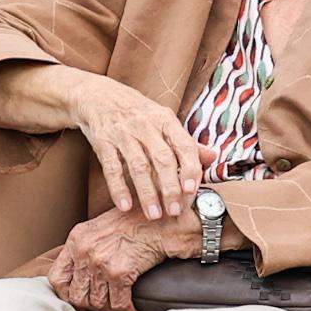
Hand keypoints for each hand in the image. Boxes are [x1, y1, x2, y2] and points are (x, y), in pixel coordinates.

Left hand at [47, 205, 193, 310]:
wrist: (162, 220)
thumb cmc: (136, 223)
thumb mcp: (100, 228)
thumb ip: (85, 248)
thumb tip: (79, 276)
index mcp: (76, 239)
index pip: (57, 278)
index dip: (67, 294)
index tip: (80, 299)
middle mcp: (84, 250)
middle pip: (76, 295)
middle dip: (91, 306)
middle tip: (104, 306)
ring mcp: (100, 262)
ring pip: (97, 303)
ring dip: (111, 310)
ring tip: (120, 308)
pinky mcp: (119, 272)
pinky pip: (118, 304)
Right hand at [62, 74, 208, 219]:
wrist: (98, 95)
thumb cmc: (136, 112)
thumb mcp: (162, 119)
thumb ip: (185, 141)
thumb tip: (213, 157)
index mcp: (165, 119)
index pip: (184, 145)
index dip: (190, 168)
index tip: (192, 191)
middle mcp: (146, 125)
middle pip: (162, 159)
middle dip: (170, 188)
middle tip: (175, 211)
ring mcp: (123, 133)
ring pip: (138, 166)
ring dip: (147, 193)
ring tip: (153, 214)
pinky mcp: (103, 141)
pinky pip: (111, 168)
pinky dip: (118, 188)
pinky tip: (125, 206)